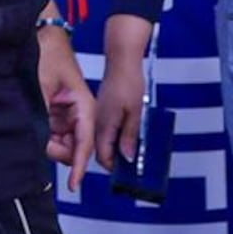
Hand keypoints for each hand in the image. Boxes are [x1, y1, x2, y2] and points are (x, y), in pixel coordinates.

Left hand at [36, 23, 96, 188]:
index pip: (85, 143)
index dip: (80, 166)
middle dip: (58, 152)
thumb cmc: (47, 55)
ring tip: (33, 131)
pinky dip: (45, 136)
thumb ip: (43, 120)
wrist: (42, 34)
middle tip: (37, 145)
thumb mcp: (40, 89)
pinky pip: (55, 132)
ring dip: (50, 144)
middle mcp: (81, 112)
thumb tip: (43, 149)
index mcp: (85, 106)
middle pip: (75, 146)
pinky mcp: (59, 111)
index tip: (74, 185)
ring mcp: (70, 113)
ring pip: (64, 142)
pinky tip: (34, 128)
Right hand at [92, 15, 154, 168]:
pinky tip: (128, 133)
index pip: (103, 156)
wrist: (122, 60)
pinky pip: (106, 129)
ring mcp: (99, 115)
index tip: (128, 173)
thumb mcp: (136, 113)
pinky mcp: (102, 109)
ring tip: (134, 148)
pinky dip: (116, 135)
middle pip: (102, 150)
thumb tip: (127, 158)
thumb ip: (130, 136)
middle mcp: (97, 122)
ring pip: (104, 139)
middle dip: (116, 159)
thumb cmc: (129, 83)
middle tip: (134, 162)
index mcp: (103, 125)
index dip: (115, 168)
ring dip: (117, 147)